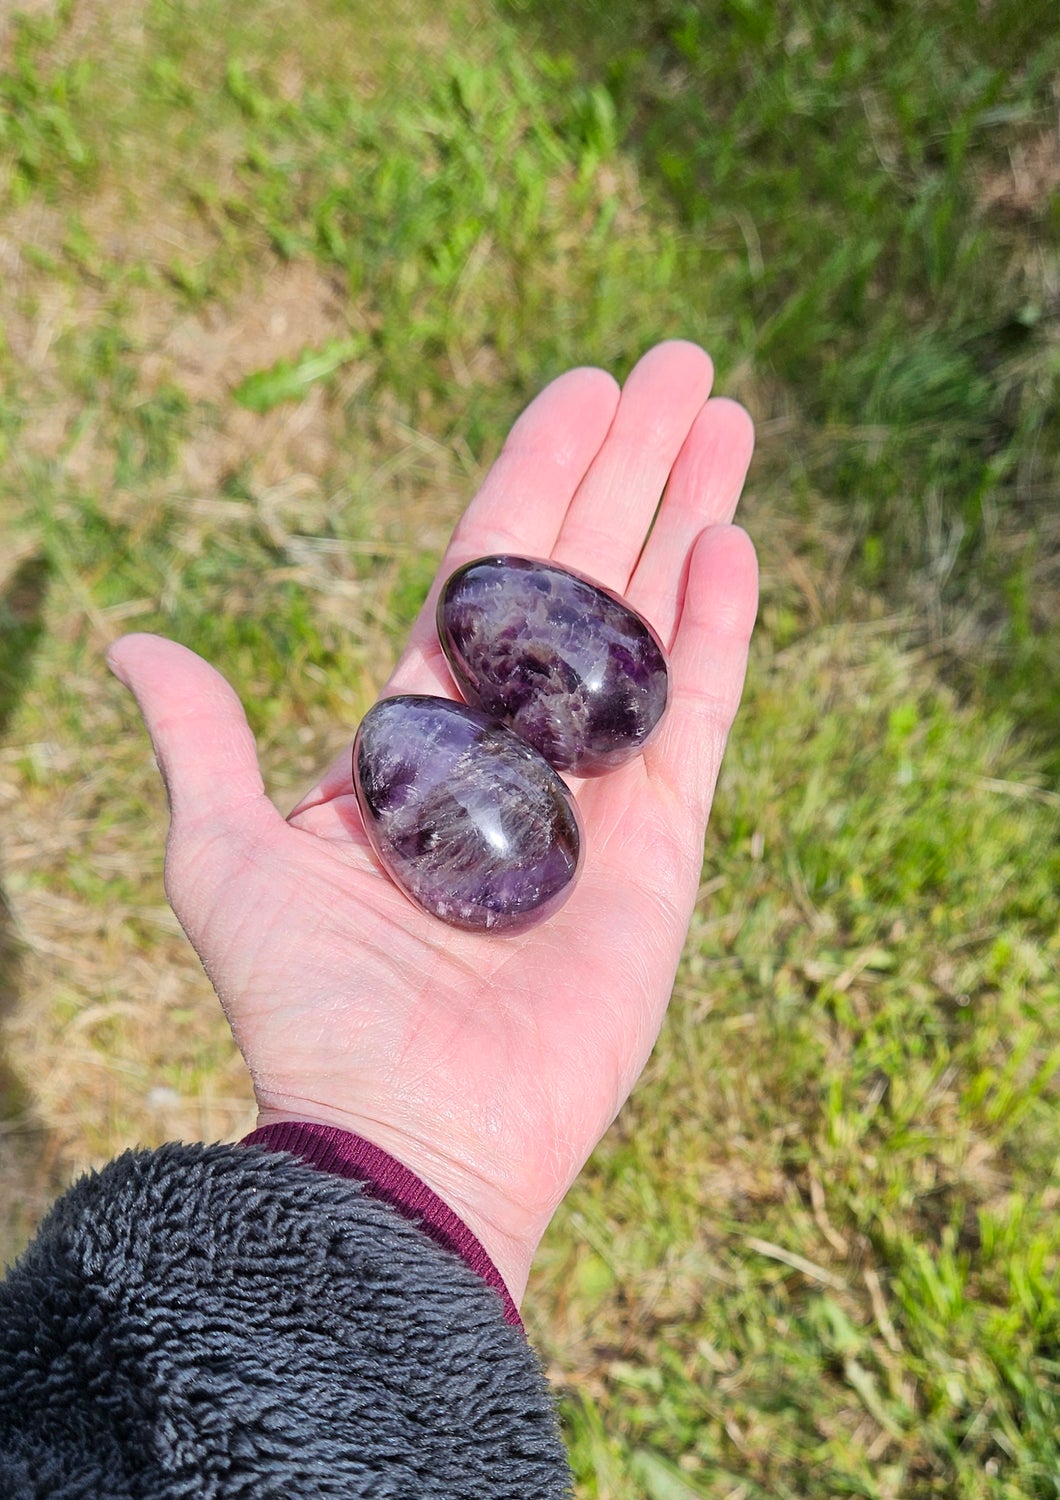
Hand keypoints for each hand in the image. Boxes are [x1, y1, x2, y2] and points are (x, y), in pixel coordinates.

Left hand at [109, 341, 756, 1304]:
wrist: (404, 1134)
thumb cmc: (305, 1009)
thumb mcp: (227, 860)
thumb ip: (202, 744)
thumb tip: (133, 640)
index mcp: (420, 738)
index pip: (487, 575)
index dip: (534, 477)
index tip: (581, 386)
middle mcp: (518, 755)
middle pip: (586, 580)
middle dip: (634, 468)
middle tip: (687, 365)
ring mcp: (599, 803)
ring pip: (651, 629)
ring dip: (691, 520)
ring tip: (731, 418)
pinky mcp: (662, 859)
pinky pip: (693, 722)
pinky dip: (715, 635)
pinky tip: (732, 544)